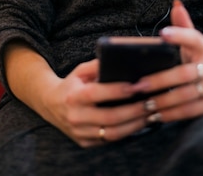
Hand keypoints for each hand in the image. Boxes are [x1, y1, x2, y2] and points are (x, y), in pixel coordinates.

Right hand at [4, 42, 148, 147]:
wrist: (51, 104)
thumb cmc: (72, 84)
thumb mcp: (80, 70)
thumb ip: (97, 65)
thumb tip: (119, 60)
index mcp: (73, 96)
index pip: (97, 93)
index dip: (117, 90)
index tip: (136, 85)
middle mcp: (75, 117)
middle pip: (109, 117)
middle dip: (133, 110)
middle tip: (151, 102)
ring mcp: (79, 132)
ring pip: (112, 133)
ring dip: (134, 124)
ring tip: (150, 114)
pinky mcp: (84, 142)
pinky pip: (109, 140)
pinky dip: (126, 132)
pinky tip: (138, 123)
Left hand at [129, 0, 202, 124]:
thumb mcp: (196, 42)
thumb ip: (183, 26)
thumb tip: (175, 3)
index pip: (194, 38)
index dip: (179, 35)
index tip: (162, 34)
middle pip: (185, 74)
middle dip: (160, 81)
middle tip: (139, 85)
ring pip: (187, 96)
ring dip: (164, 101)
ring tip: (145, 103)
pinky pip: (192, 112)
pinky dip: (173, 114)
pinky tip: (157, 115)